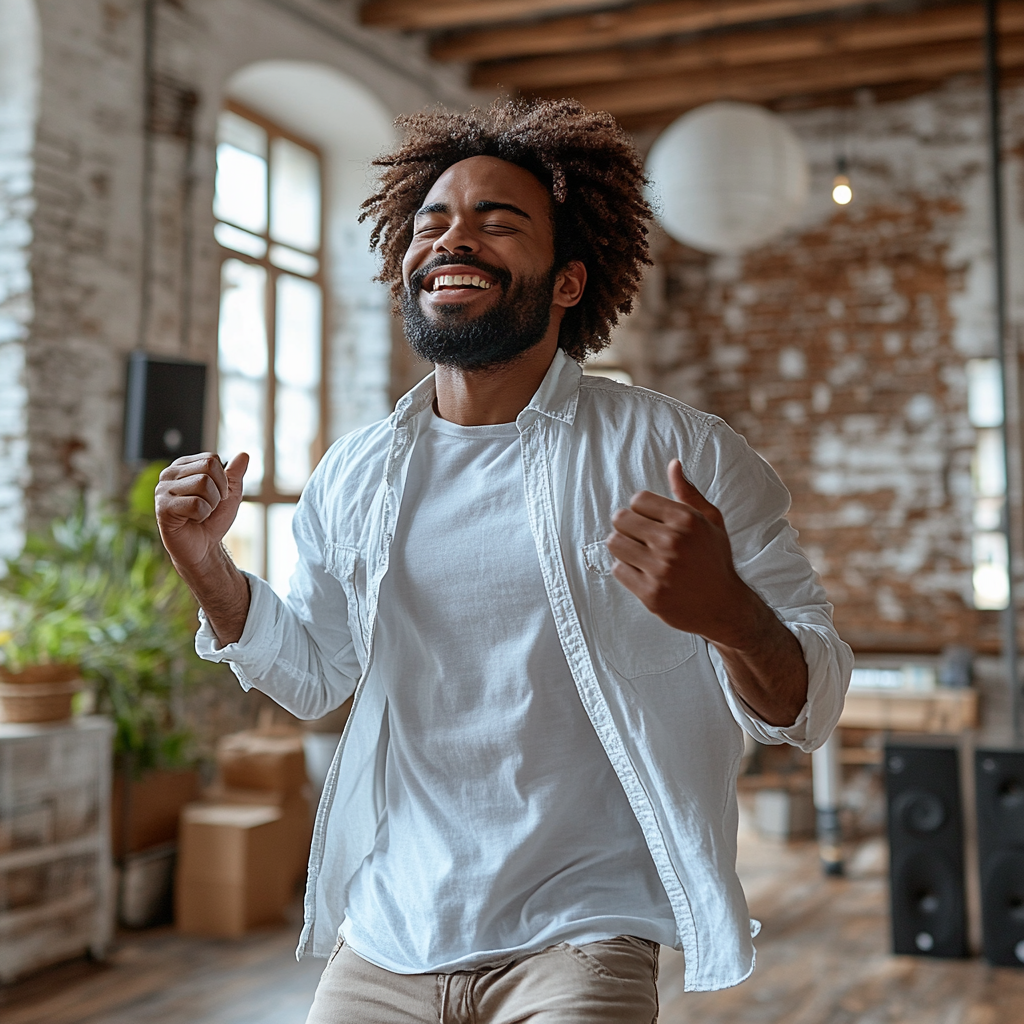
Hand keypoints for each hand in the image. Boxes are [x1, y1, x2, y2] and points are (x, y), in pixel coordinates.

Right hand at [155, 452, 247, 572]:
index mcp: (183, 467)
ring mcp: (162, 491)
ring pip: (203, 484)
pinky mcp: (162, 508)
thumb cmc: (214, 520)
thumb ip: (235, 474)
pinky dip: (202, 515)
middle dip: (218, 492)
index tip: (216, 496)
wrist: (204, 548)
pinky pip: (196, 503)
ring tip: (198, 514)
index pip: (212, 459)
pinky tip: (191, 521)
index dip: (223, 480)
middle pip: (208, 468)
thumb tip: (244, 454)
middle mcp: (169, 474)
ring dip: (210, 504)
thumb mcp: (230, 495)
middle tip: (208, 506)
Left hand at [608, 459, 807, 725]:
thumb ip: (688, 493)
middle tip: (640, 537)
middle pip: (621, 519)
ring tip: (638, 553)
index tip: (649, 520)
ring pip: (615, 544)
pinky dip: (626, 570)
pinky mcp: (650, 593)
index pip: (638, 499)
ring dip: (623, 547)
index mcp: (686, 520)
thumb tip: (673, 464)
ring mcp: (660, 569)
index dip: (641, 509)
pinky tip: (642, 572)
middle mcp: (672, 542)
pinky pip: (618, 570)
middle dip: (627, 526)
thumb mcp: (710, 521)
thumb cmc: (715, 559)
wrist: (724, 606)